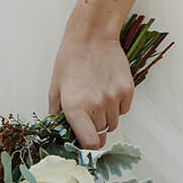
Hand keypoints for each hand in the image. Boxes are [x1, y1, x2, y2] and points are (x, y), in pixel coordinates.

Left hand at [48, 27, 134, 149]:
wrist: (92, 36)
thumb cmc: (71, 60)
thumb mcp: (55, 88)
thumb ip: (57, 115)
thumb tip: (61, 134)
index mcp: (76, 108)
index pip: (90, 144)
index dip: (88, 146)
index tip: (86, 141)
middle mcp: (97, 105)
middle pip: (101, 133)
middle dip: (94, 127)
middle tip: (88, 111)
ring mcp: (114, 97)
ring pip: (114, 122)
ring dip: (106, 116)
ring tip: (98, 97)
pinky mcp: (127, 89)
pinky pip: (124, 109)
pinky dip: (118, 105)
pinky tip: (109, 90)